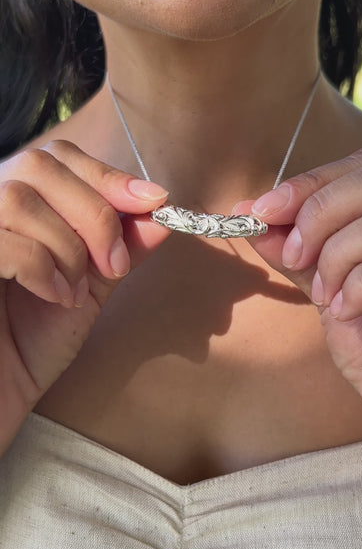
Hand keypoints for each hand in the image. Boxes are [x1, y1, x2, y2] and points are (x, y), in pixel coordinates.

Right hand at [0, 141, 169, 455]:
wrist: (1, 390)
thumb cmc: (34, 341)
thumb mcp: (89, 287)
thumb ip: (120, 248)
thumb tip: (160, 215)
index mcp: (17, 204)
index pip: (57, 157)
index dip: (106, 175)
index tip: (154, 202)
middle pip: (39, 166)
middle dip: (94, 213)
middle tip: (114, 264)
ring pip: (20, 200)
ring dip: (67, 247)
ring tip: (75, 291)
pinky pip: (5, 243)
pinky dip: (41, 268)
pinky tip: (55, 297)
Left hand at [233, 147, 361, 459]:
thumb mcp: (328, 283)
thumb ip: (295, 245)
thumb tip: (248, 211)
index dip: (311, 182)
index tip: (263, 209)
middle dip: (321, 213)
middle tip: (295, 255)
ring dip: (339, 257)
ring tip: (329, 295)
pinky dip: (360, 289)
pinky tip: (352, 313)